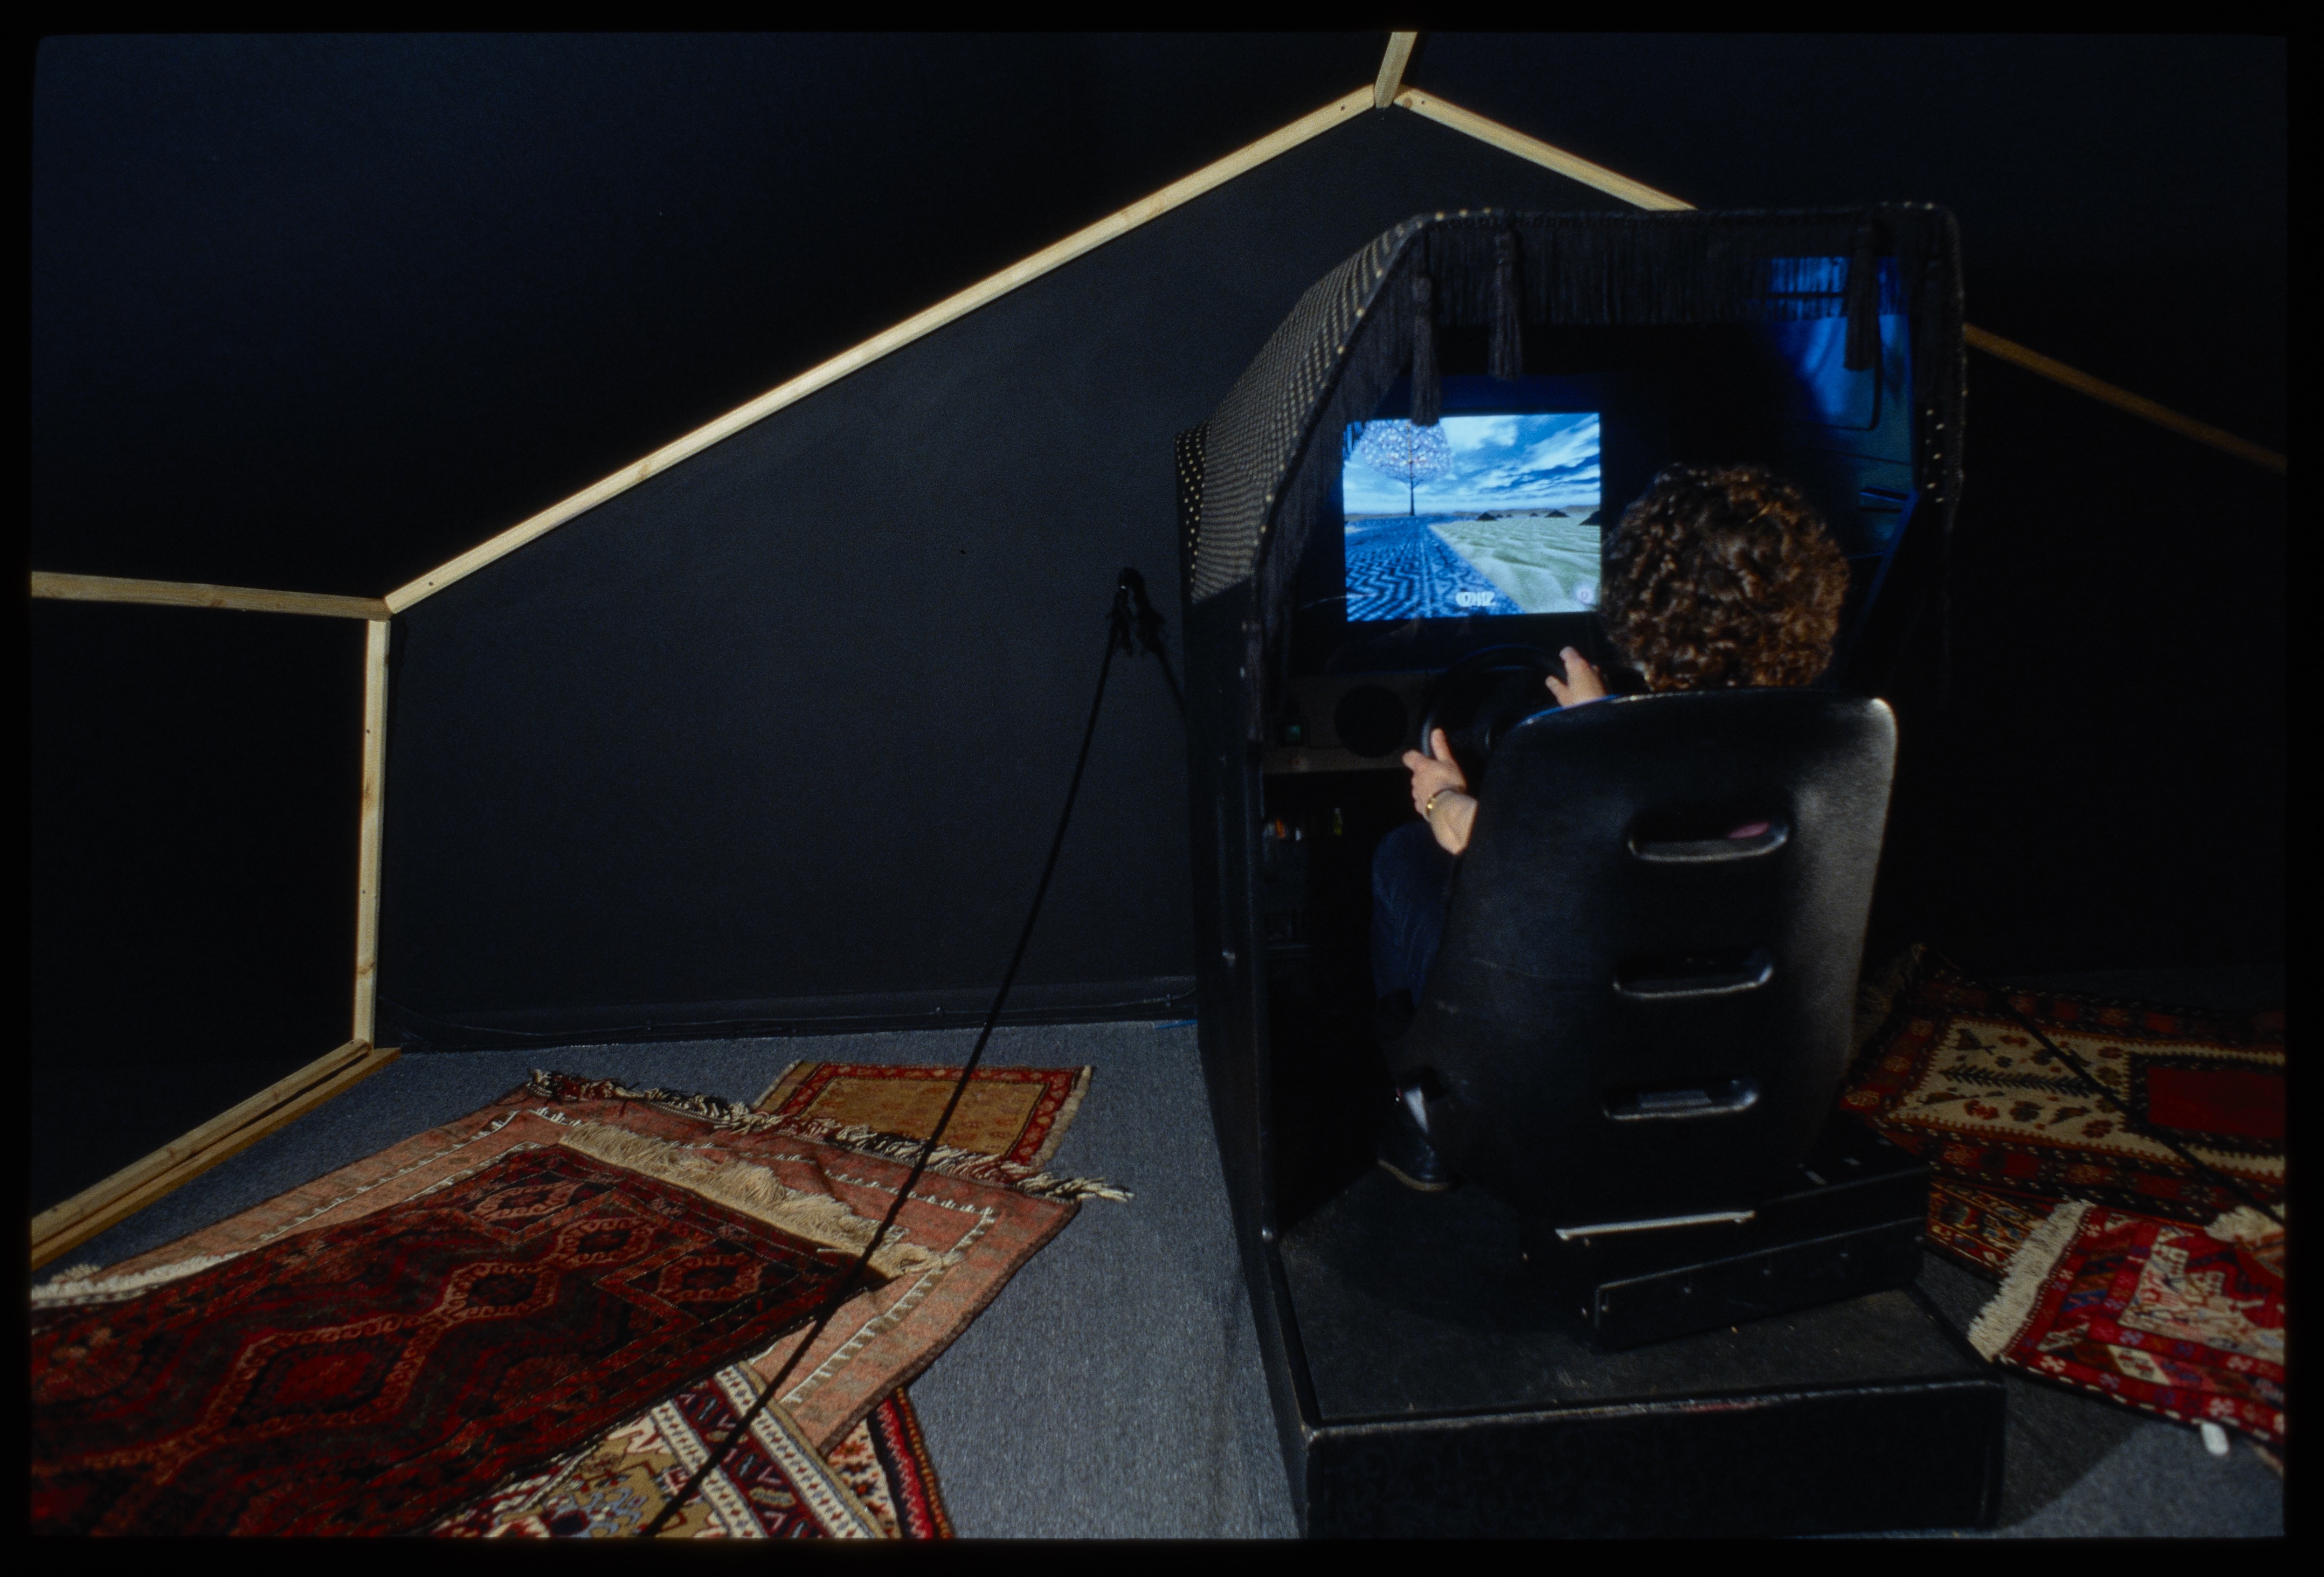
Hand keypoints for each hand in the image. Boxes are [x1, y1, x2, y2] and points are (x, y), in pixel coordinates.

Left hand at [1401, 728, 1477, 853]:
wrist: (1448, 809)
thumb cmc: (1449, 783)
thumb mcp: (1448, 762)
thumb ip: (1440, 747)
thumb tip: (1435, 731)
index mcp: (1421, 767)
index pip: (1409, 757)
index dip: (1412, 756)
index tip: (1419, 757)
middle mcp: (1414, 781)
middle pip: (1416, 774)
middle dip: (1425, 775)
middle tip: (1440, 777)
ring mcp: (1416, 795)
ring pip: (1419, 788)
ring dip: (1427, 788)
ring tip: (1442, 791)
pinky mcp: (1419, 808)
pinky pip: (1422, 802)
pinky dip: (1428, 801)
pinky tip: (1439, 803)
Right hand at [1546, 646, 1608, 707]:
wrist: (1601, 715)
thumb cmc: (1579, 704)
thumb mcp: (1563, 696)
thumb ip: (1556, 686)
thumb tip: (1549, 679)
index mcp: (1577, 665)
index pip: (1569, 651)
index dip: (1563, 654)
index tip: (1561, 658)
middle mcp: (1591, 666)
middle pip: (1580, 662)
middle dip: (1574, 668)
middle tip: (1568, 679)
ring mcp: (1601, 674)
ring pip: (1590, 670)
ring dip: (1584, 675)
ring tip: (1579, 689)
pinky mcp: (1608, 683)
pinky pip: (1597, 678)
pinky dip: (1592, 682)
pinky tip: (1589, 694)